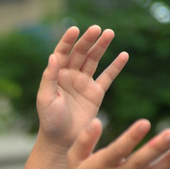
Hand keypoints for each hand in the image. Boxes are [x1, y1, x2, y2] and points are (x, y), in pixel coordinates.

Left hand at [36, 25, 127, 148]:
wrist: (62, 140)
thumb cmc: (49, 120)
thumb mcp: (46, 98)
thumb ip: (49, 78)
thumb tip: (52, 56)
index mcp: (56, 74)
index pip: (62, 52)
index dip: (68, 40)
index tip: (75, 29)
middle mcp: (70, 75)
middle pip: (80, 53)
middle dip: (88, 40)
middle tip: (98, 28)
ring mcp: (84, 82)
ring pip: (94, 60)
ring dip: (101, 47)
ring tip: (109, 33)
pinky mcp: (96, 92)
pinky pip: (107, 77)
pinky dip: (116, 66)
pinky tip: (124, 55)